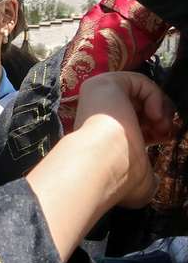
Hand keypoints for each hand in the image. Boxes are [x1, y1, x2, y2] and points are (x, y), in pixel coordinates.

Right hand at [74, 72, 176, 207]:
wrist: (103, 161)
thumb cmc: (119, 175)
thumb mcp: (141, 179)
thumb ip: (148, 175)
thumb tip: (155, 180)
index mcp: (102, 132)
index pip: (133, 121)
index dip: (154, 128)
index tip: (162, 139)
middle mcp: (97, 113)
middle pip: (139, 105)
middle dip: (159, 117)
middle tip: (165, 131)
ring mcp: (99, 96)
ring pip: (141, 92)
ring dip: (160, 108)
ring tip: (161, 125)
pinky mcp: (105, 82)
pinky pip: (139, 82)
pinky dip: (155, 96)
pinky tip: (154, 115)